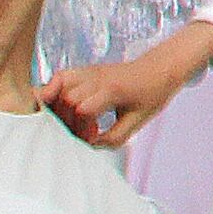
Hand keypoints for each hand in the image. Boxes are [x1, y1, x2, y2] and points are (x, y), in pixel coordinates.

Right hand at [39, 18, 212, 151]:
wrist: (160, 69)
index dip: (81, 129)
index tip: (90, 138)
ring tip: (68, 120)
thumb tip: (89, 145)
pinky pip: (61, 77)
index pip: (83, 110)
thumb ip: (112, 138)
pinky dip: (52, 89)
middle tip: (81, 131)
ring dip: (58, 107)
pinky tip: (58, 103)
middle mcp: (98, 78)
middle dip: (68, 121)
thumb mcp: (138, 122)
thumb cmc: (152, 94)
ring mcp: (90, 72)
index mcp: (113, 90)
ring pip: (58, 86)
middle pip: (67, 99)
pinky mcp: (86, 70)